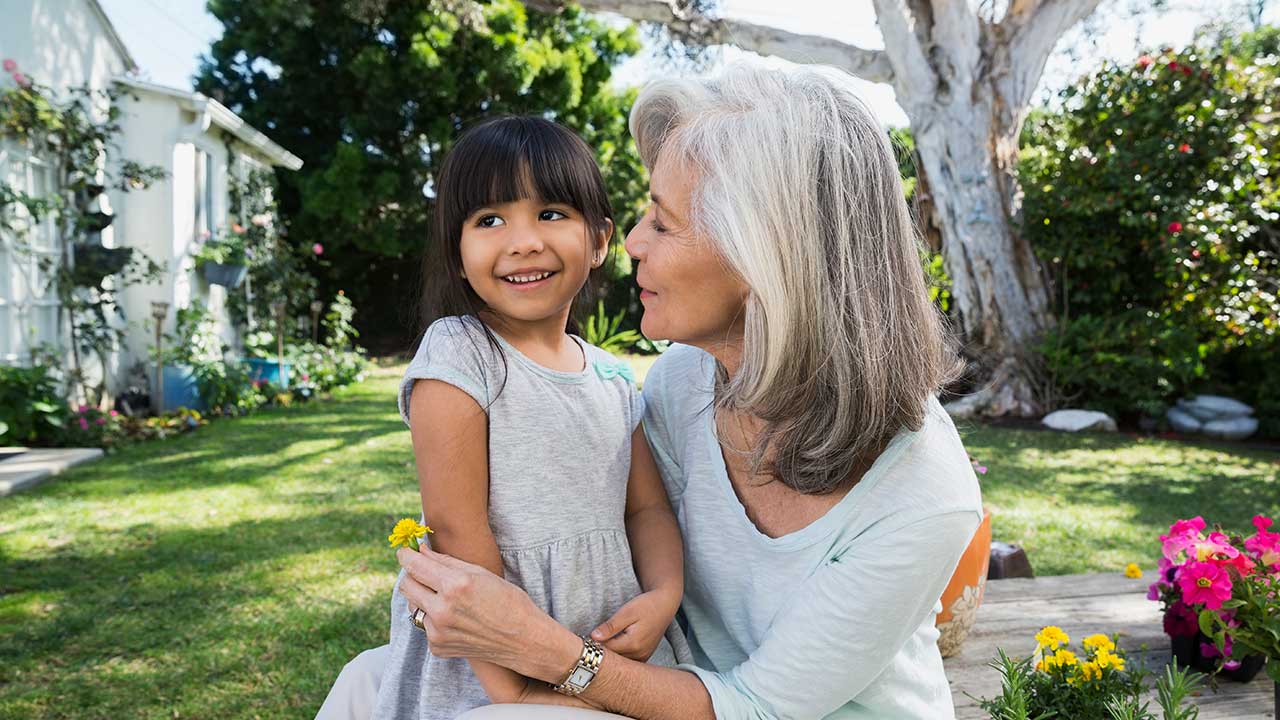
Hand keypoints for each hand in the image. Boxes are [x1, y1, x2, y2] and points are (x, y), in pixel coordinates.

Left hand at [397, 545, 579, 681]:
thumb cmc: (507, 600)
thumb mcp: (480, 573)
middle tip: (423, 571)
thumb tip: (422, 550)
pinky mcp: (437, 647)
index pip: (415, 565)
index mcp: (454, 585)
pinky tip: (457, 619)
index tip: (405, 551)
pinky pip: (425, 625)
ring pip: (414, 606)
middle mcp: (442, 610)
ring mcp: (438, 631)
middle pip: (406, 585)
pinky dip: (435, 618)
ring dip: (424, 597)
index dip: (406, 555)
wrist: (523, 639)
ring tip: (447, 598)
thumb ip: (446, 561)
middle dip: (412, 575)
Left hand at [589, 589, 680, 661]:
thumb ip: (611, 626)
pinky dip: (618, 656)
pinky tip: (611, 646)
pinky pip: (627, 661)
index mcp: (633, 644)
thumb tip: (593, 637)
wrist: (665, 605)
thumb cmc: (646, 606)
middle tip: (586, 642)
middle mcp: (639, 654)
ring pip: (619, 661)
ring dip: (609, 655)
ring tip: (598, 643)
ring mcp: (643, 657)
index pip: (606, 651)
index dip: (592, 646)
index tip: (582, 639)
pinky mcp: (644, 656)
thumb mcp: (627, 612)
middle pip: (612, 659)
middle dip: (599, 651)